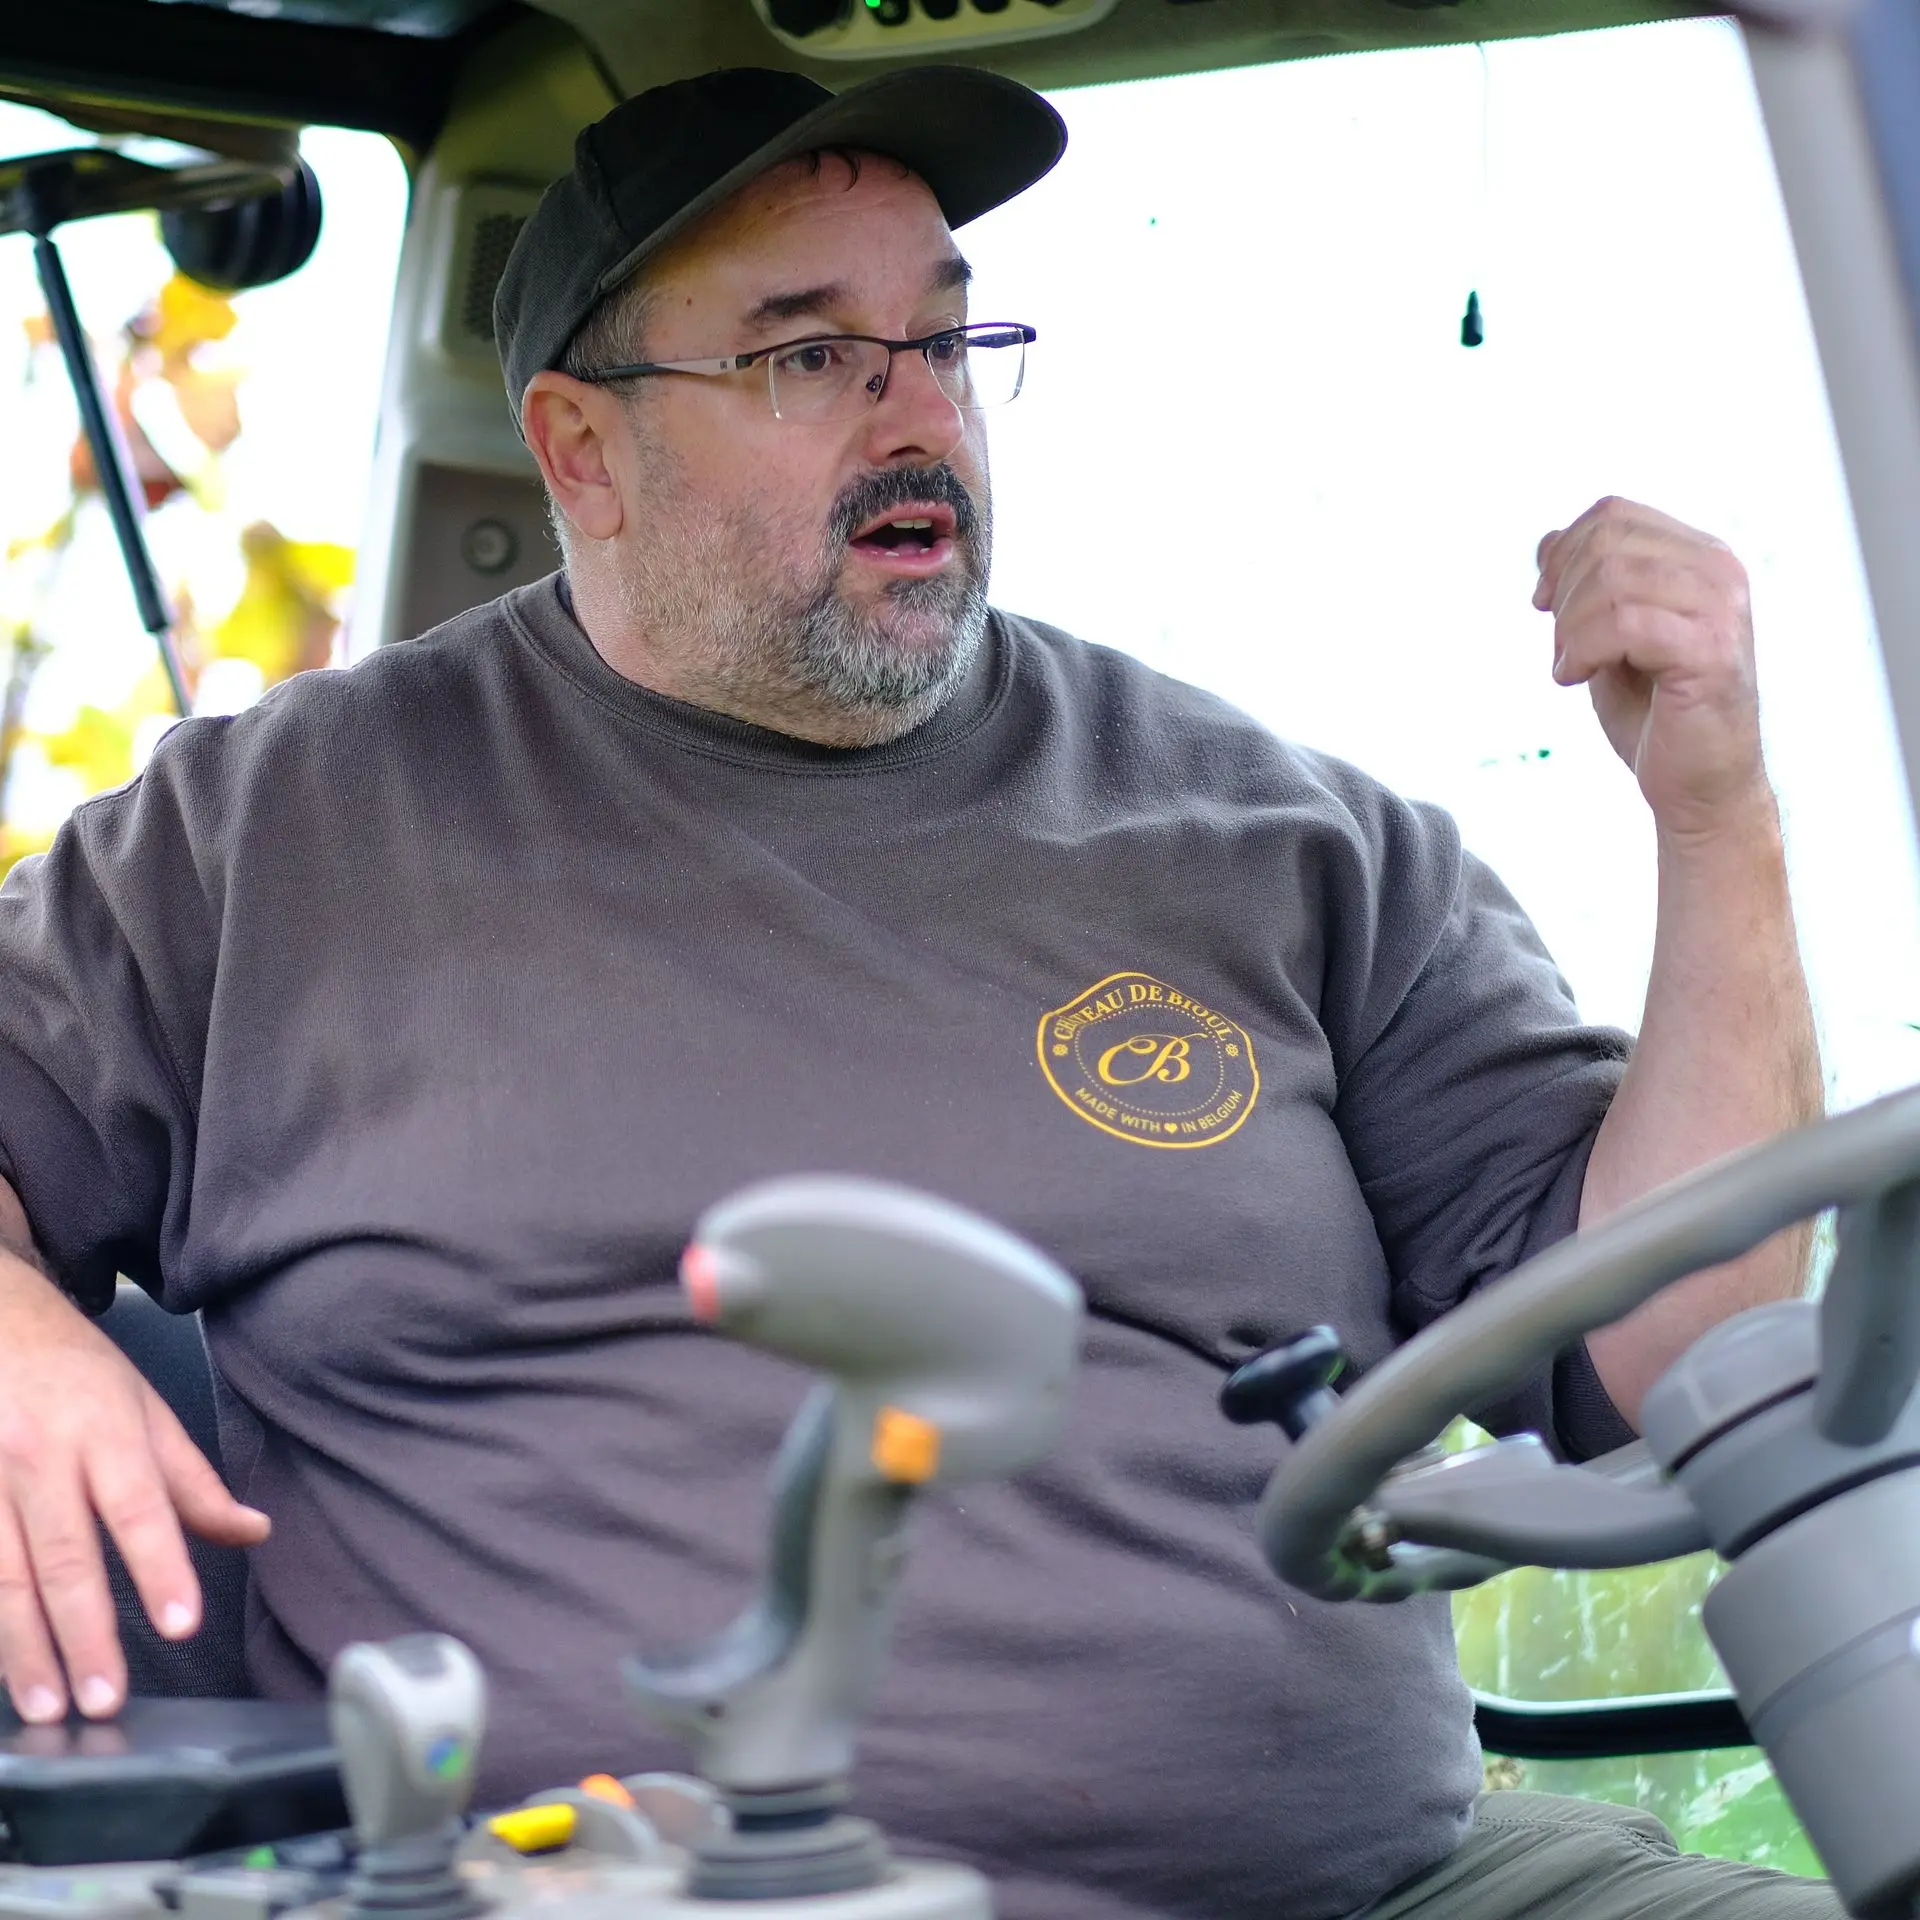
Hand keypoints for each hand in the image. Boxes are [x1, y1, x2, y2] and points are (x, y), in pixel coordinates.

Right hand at [0, 1261, 269, 1721]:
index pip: (140, 1509)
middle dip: (84, 1635)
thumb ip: (193, 1482)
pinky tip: (3, 1668)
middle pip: (64, 1557)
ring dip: (23, 1650)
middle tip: (104, 1699)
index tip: (181, 1624)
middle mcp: (40, 1458)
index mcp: (104, 1432)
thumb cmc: (77, 1371)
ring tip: (47, 1707)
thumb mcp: (146, 1408)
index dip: (160, 1568)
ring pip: (3, 1577)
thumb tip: (254, 1532)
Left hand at [1534, 496, 1770, 839]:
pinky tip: (1576, 679)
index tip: (1545, 603)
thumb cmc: (1656, 715)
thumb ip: (1586, 587)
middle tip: (1563, 648)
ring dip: (1571, 628)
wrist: (1699, 786)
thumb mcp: (1609, 638)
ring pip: (1612, 579)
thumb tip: (1547, 541)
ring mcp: (1721, 607)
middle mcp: (1719, 570)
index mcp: (1699, 557)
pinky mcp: (1710, 650)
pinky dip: (1583, 650)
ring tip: (1572, 667)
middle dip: (1564, 595)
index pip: (1612, 514)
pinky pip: (1623, 623)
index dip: (1562, 552)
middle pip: (1606, 541)